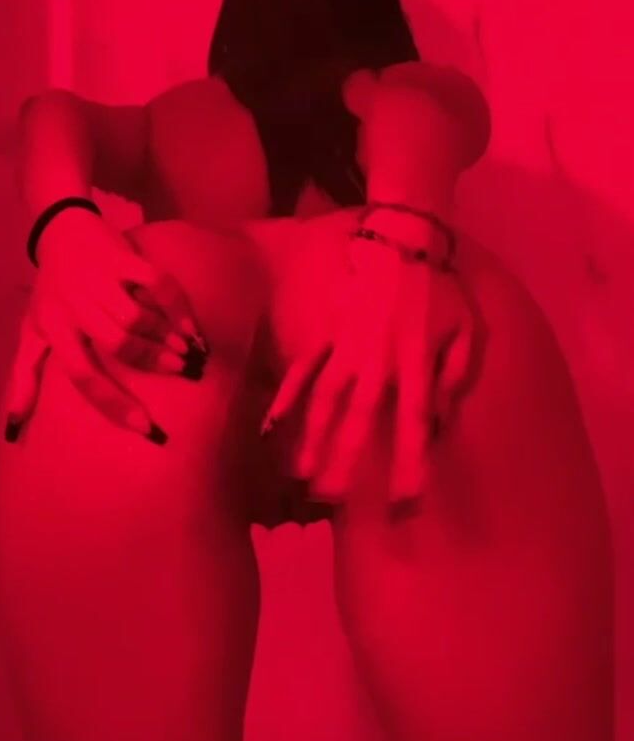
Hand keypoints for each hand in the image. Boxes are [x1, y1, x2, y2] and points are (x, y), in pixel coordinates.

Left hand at [4, 208, 207, 442]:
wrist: (61, 230)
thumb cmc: (51, 290)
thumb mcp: (33, 330)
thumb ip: (25, 374)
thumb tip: (14, 424)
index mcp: (55, 328)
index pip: (83, 375)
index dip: (113, 403)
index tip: (145, 425)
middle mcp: (76, 305)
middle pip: (117, 343)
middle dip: (150, 361)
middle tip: (177, 370)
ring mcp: (99, 279)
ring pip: (136, 316)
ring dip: (165, 337)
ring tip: (184, 352)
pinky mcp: (122, 258)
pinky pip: (155, 282)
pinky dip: (176, 305)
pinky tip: (190, 325)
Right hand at [262, 223, 485, 504]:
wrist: (403, 238)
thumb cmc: (440, 289)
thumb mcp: (465, 331)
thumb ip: (453, 377)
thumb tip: (439, 422)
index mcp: (415, 364)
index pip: (414, 424)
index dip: (411, 463)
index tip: (406, 500)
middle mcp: (377, 362)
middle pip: (360, 420)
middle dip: (347, 462)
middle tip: (333, 501)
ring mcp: (347, 347)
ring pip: (327, 400)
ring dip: (313, 438)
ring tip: (302, 477)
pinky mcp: (327, 333)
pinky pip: (305, 368)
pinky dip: (288, 395)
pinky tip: (274, 425)